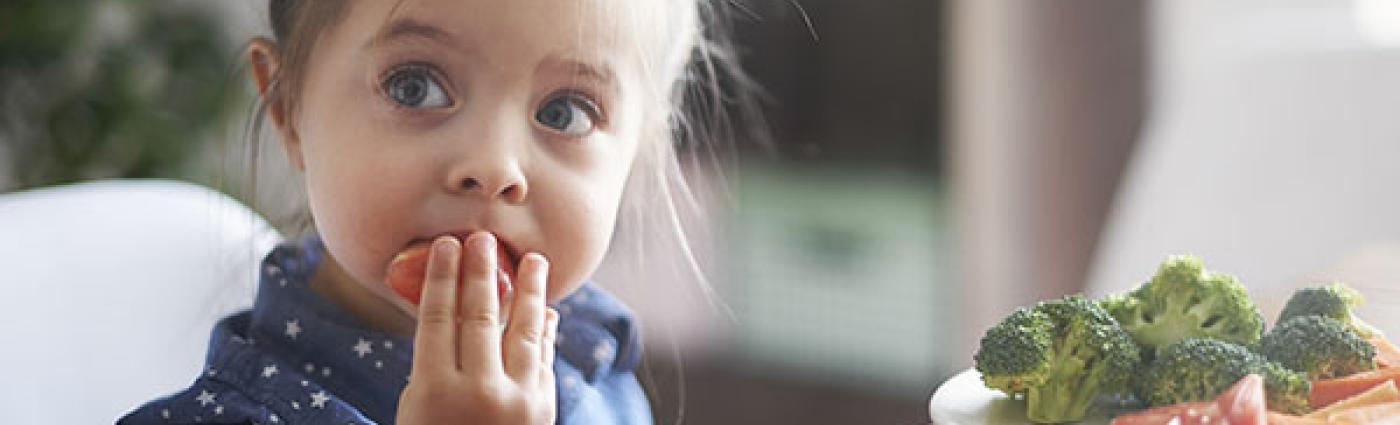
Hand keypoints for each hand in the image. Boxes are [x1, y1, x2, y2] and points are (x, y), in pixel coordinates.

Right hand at [396, 232, 558, 424]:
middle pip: (479, 316)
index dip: (443, 278)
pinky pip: (543, 359)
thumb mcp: (417, 410)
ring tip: (535, 260)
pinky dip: (545, 333)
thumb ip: (437, 365)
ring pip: (524, 332)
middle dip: (481, 272)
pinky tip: (545, 311)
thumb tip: (461, 315)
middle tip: (483, 237)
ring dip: (530, 292)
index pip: (438, 319)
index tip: (447, 245)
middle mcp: (477, 392)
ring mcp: (516, 401)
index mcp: (434, 390)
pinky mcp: (542, 410)